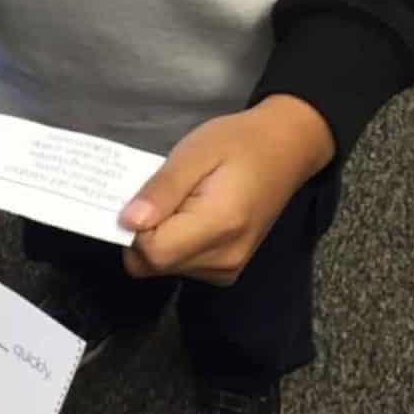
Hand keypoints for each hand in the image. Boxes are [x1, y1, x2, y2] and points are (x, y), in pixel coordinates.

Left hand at [120, 95, 335, 285]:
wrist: (286, 149)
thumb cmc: (238, 143)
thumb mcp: (193, 153)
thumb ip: (161, 190)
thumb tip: (127, 223)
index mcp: (219, 227)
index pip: (152, 252)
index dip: (134, 227)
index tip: (141, 198)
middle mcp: (224, 259)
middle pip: (154, 265)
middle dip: (142, 234)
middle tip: (158, 196)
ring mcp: (228, 269)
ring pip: (163, 268)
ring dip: (157, 238)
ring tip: (178, 201)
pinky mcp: (227, 270)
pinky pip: (180, 265)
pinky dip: (173, 244)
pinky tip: (188, 215)